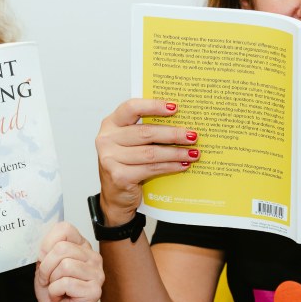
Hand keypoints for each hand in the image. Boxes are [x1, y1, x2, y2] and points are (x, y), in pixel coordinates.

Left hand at [35, 222, 103, 301]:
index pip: (65, 228)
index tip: (43, 257)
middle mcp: (93, 257)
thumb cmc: (53, 292)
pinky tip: (60, 296)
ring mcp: (97, 273)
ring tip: (55, 288)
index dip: (48, 243)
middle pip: (62, 248)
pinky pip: (66, 283)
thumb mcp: (44, 267)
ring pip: (65, 265)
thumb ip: (45, 252)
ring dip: (52, 280)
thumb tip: (44, 247)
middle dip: (46, 266)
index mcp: (81, 246)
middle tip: (47, 279)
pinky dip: (55, 291)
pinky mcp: (95, 289)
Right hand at [95, 99, 198, 224]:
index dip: (153, 106)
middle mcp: (107, 139)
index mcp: (111, 124)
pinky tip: (182, 165)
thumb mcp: (131, 142)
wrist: (115, 195)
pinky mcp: (119, 176)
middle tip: (192, 136)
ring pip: (151, 153)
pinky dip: (170, 167)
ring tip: (193, 153)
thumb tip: (180, 122)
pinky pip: (151, 168)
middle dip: (173, 134)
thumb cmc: (126, 164)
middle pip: (145, 132)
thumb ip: (146, 130)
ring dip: (176, 153)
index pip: (131, 108)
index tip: (175, 108)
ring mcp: (110, 158)